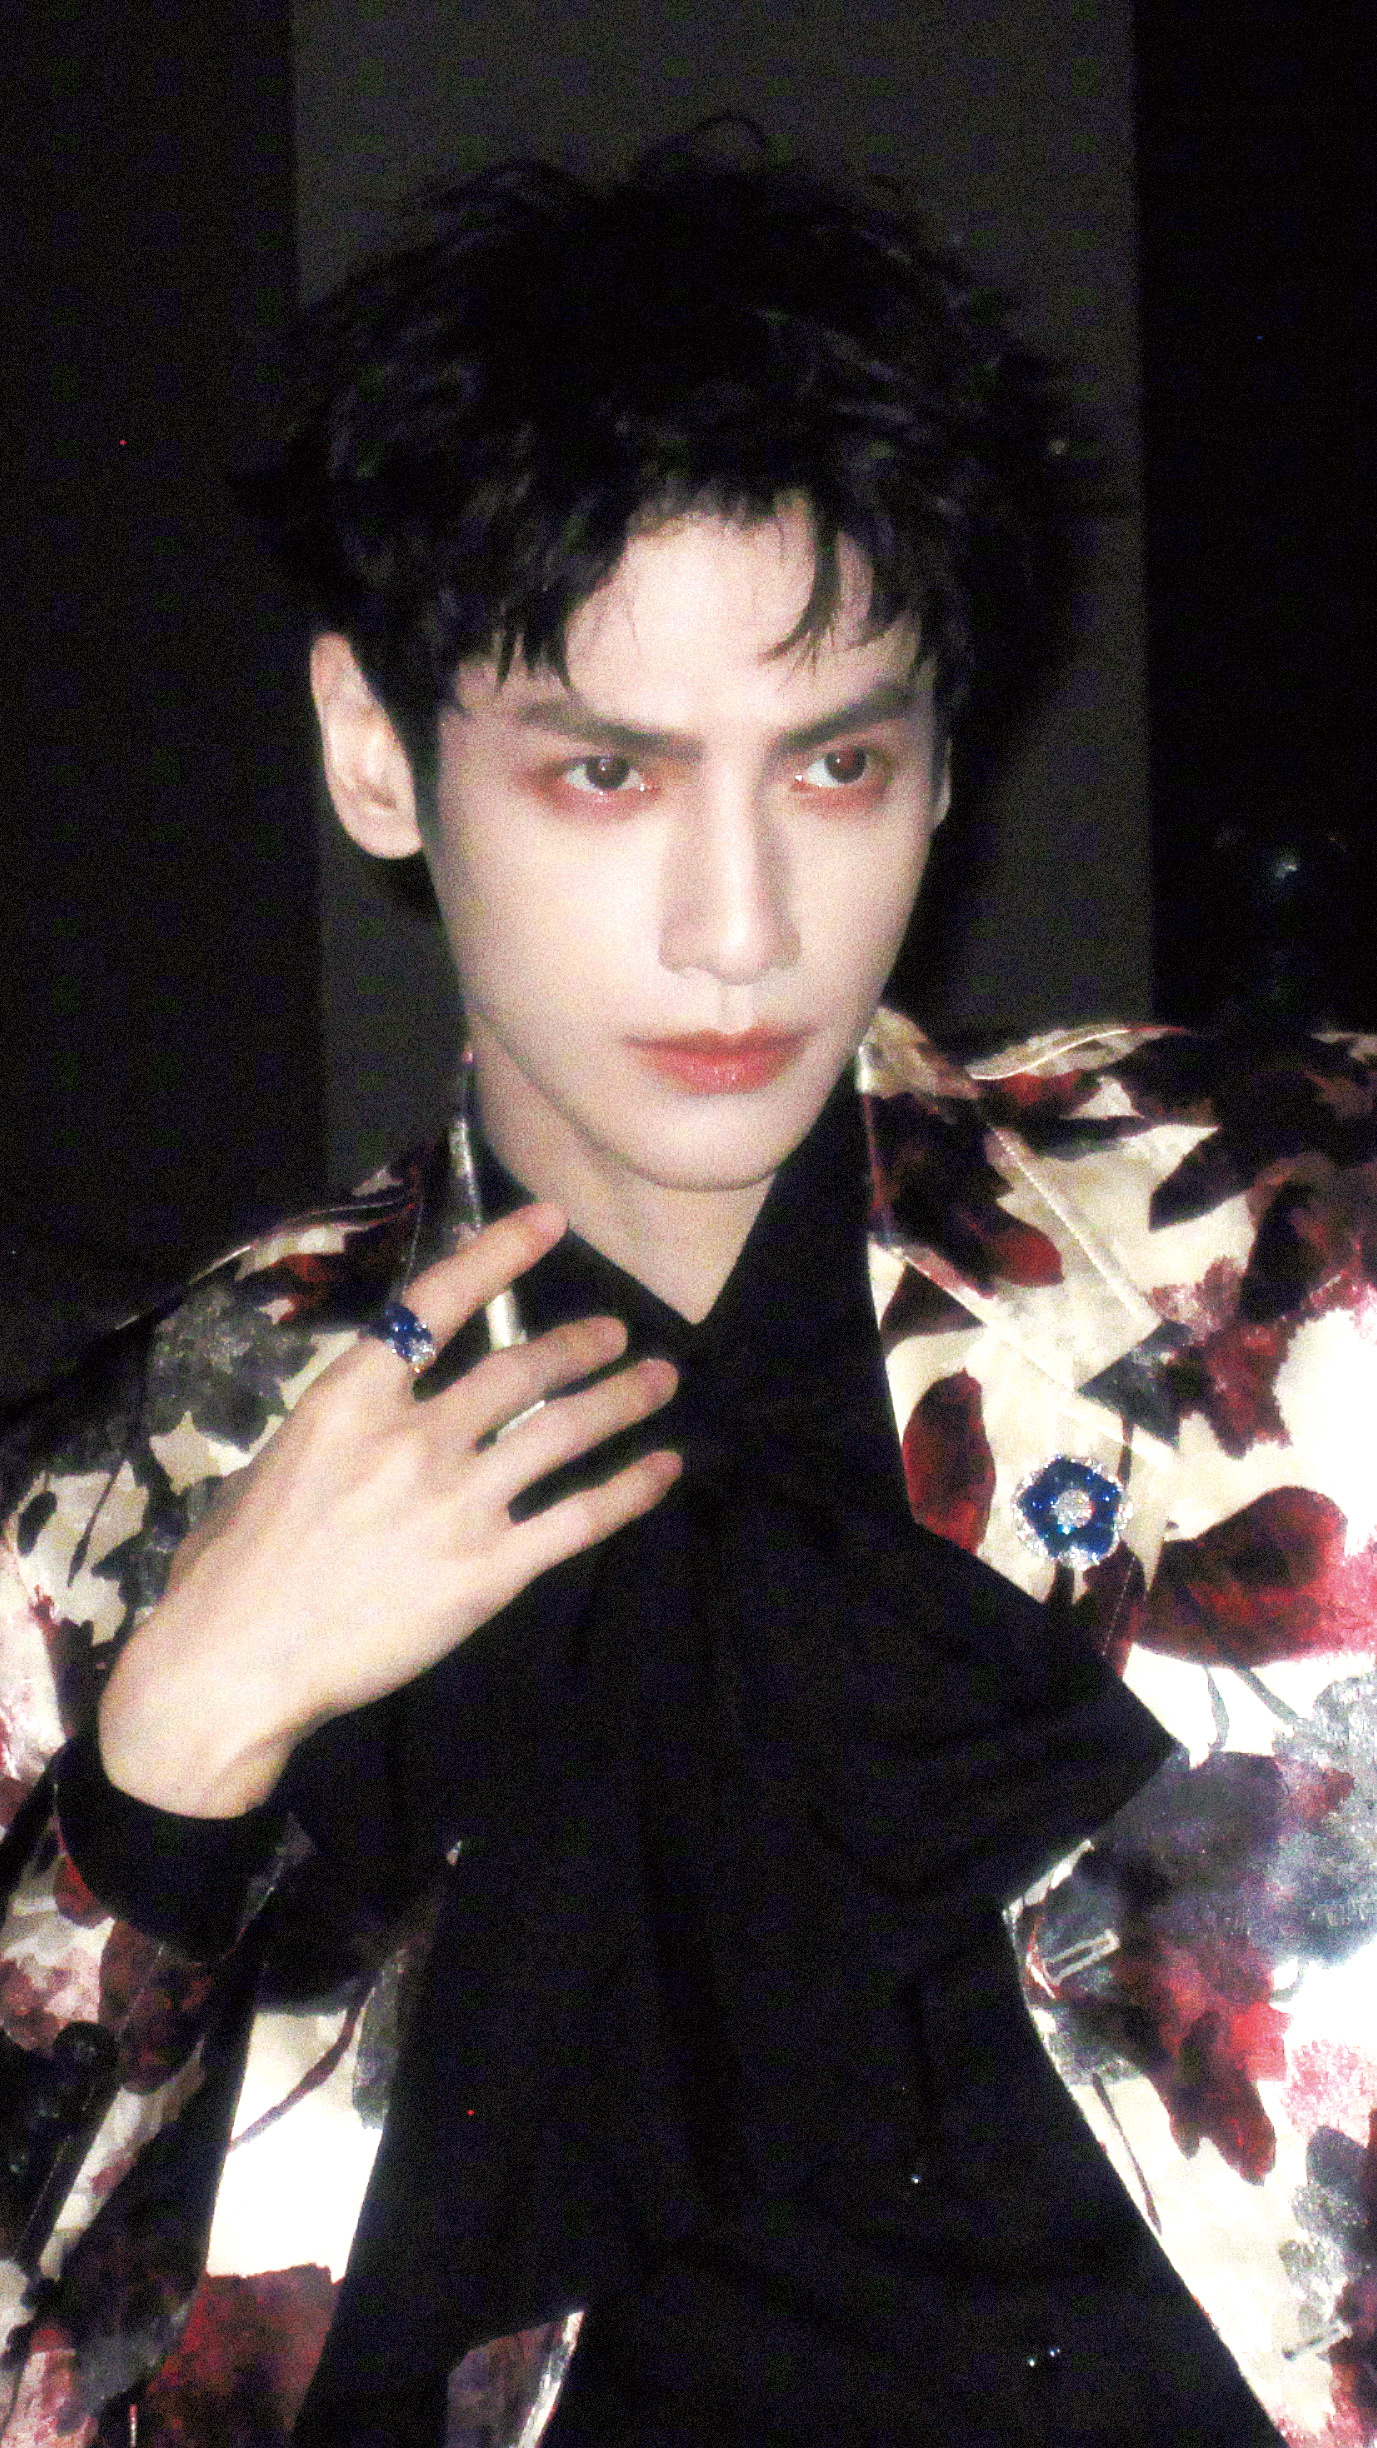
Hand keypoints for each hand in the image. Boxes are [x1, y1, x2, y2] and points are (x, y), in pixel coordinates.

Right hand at [98, 1204, 679, 1815]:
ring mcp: (456, 1504)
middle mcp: (414, 1438)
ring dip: (619, 1400)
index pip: (437, 1302)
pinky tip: (662, 1469)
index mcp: (351, 1400)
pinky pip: (576, 1519)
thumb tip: (371, 1408)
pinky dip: (628, 1490)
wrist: (235, 1661)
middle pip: (519, 1368)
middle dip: (579, 1344)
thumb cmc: (231, 1567)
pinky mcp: (487, 1572)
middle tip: (615, 1331)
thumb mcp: (273, 1463)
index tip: (548, 1222)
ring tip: (659, 1379)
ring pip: (561, 1433)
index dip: (500, 1253)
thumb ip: (337, 1427)